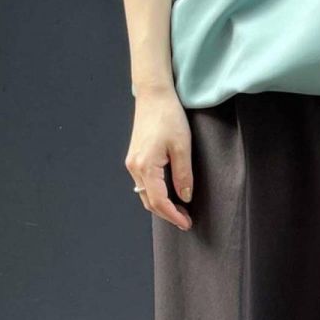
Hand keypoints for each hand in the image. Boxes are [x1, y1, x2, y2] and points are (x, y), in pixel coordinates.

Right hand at [126, 88, 193, 230]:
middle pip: (149, 201)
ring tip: (180, 209)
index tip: (187, 223)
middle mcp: (134, 167)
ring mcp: (132, 163)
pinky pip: (143, 183)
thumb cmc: (169, 117)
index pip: (159, 201)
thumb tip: (185, 197)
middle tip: (186, 219)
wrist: (154, 96)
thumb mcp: (182, 146)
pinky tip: (169, 193)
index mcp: (145, 166)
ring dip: (161, 205)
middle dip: (167, 213)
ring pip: (144, 193)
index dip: (173, 215)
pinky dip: (155, 193)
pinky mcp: (135, 157)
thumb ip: (183, 175)